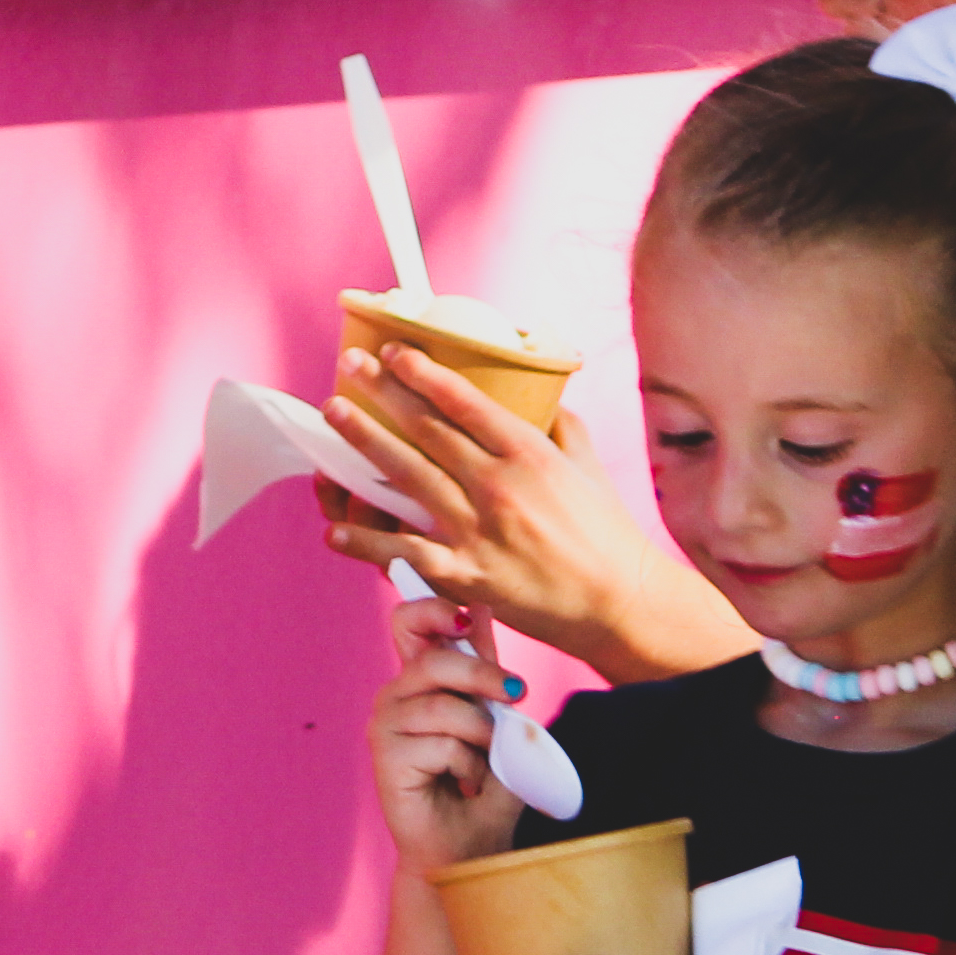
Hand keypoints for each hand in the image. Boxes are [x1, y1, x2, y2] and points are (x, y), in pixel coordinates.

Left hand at [324, 349, 750, 681]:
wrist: (621, 603)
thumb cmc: (607, 533)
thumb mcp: (588, 465)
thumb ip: (559, 424)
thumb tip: (535, 394)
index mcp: (530, 453)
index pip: (465, 401)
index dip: (422, 372)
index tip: (392, 351)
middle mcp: (499, 486)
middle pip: (427, 429)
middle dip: (382, 392)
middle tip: (348, 366)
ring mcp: (479, 531)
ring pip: (408, 477)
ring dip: (365, 442)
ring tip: (334, 415)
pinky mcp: (467, 576)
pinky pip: (406, 554)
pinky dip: (368, 544)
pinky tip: (334, 531)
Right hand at [371, 590, 527, 873]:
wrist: (471, 847)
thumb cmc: (485, 787)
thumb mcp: (496, 719)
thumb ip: (485, 669)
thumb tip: (479, 609)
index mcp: (421, 681)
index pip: (408, 623)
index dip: (430, 609)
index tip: (463, 618)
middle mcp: (396, 697)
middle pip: (433, 660)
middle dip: (482, 674)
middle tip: (516, 694)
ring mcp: (386, 726)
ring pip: (443, 706)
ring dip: (481, 735)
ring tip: (485, 762)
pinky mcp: (385, 758)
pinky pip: (440, 743)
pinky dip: (468, 764)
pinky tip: (464, 782)